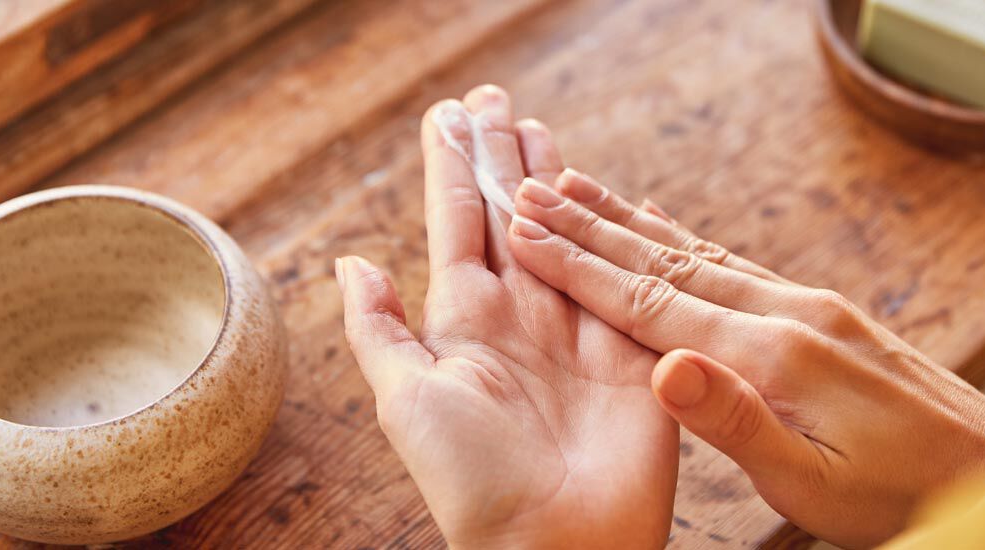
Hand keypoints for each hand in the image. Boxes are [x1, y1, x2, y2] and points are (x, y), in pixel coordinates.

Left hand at [336, 86, 676, 548]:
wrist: (555, 541)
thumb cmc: (470, 480)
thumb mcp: (404, 398)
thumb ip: (378, 328)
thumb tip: (351, 262)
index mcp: (465, 322)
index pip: (458, 223)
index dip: (455, 167)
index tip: (450, 116)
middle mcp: (522, 316)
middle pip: (513, 214)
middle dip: (505, 157)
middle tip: (498, 102)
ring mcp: (580, 328)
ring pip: (567, 232)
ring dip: (555, 179)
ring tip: (542, 126)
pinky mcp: (634, 346)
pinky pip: (627, 274)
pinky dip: (620, 230)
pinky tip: (611, 192)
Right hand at [504, 166, 984, 547]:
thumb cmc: (900, 493)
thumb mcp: (812, 483)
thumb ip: (735, 423)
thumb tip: (665, 365)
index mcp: (772, 355)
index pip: (653, 303)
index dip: (582, 269)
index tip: (525, 233)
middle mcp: (788, 313)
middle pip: (668, 261)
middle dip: (591, 228)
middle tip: (530, 190)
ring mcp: (810, 306)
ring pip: (699, 252)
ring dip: (631, 223)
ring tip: (579, 190)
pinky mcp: (825, 314)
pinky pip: (735, 264)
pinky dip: (684, 240)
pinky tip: (665, 229)